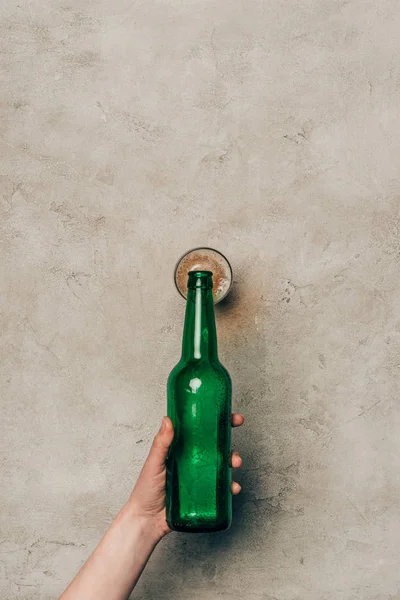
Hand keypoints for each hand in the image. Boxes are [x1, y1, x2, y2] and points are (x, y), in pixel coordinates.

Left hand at [128, 413, 243, 538]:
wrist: (146, 521)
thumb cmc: (145, 490)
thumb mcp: (153, 463)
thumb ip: (161, 444)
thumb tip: (168, 420)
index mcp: (181, 450)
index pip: (202, 432)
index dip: (218, 423)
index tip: (232, 417)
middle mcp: (193, 462)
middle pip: (216, 448)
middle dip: (230, 444)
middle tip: (234, 441)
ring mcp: (199, 478)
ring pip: (222, 466)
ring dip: (233, 463)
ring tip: (235, 464)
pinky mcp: (203, 494)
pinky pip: (221, 489)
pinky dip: (231, 487)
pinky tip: (233, 487)